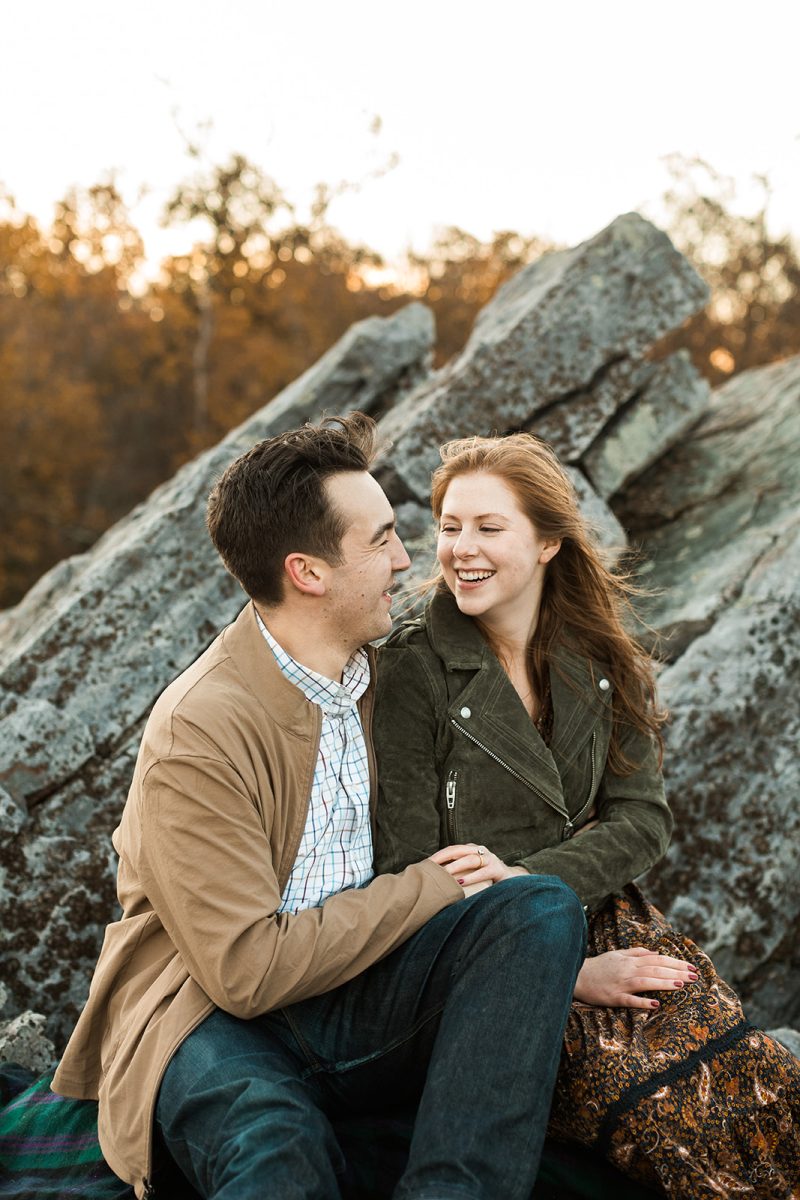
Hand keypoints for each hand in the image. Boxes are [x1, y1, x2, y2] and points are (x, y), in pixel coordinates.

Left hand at [430, 843, 527, 887]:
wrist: (514, 881)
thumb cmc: (487, 878)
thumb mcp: (472, 872)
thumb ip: (458, 872)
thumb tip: (435, 879)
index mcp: (471, 850)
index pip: (451, 849)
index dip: (438, 856)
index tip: (424, 864)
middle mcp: (480, 850)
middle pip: (457, 850)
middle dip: (442, 858)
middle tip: (429, 867)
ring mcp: (490, 858)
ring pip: (469, 859)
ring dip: (455, 867)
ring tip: (443, 875)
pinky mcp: (498, 869)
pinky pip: (483, 872)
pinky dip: (471, 877)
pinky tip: (461, 883)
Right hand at [574, 947, 698, 1008]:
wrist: (576, 976)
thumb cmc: (599, 966)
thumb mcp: (617, 954)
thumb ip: (636, 953)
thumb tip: (656, 952)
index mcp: (630, 960)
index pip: (657, 960)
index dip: (675, 962)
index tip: (691, 966)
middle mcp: (627, 970)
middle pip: (655, 969)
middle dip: (676, 972)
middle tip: (694, 976)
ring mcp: (621, 984)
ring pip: (646, 981)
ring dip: (664, 983)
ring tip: (681, 984)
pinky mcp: (614, 997)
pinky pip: (629, 1000)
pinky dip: (643, 1002)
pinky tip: (656, 1005)